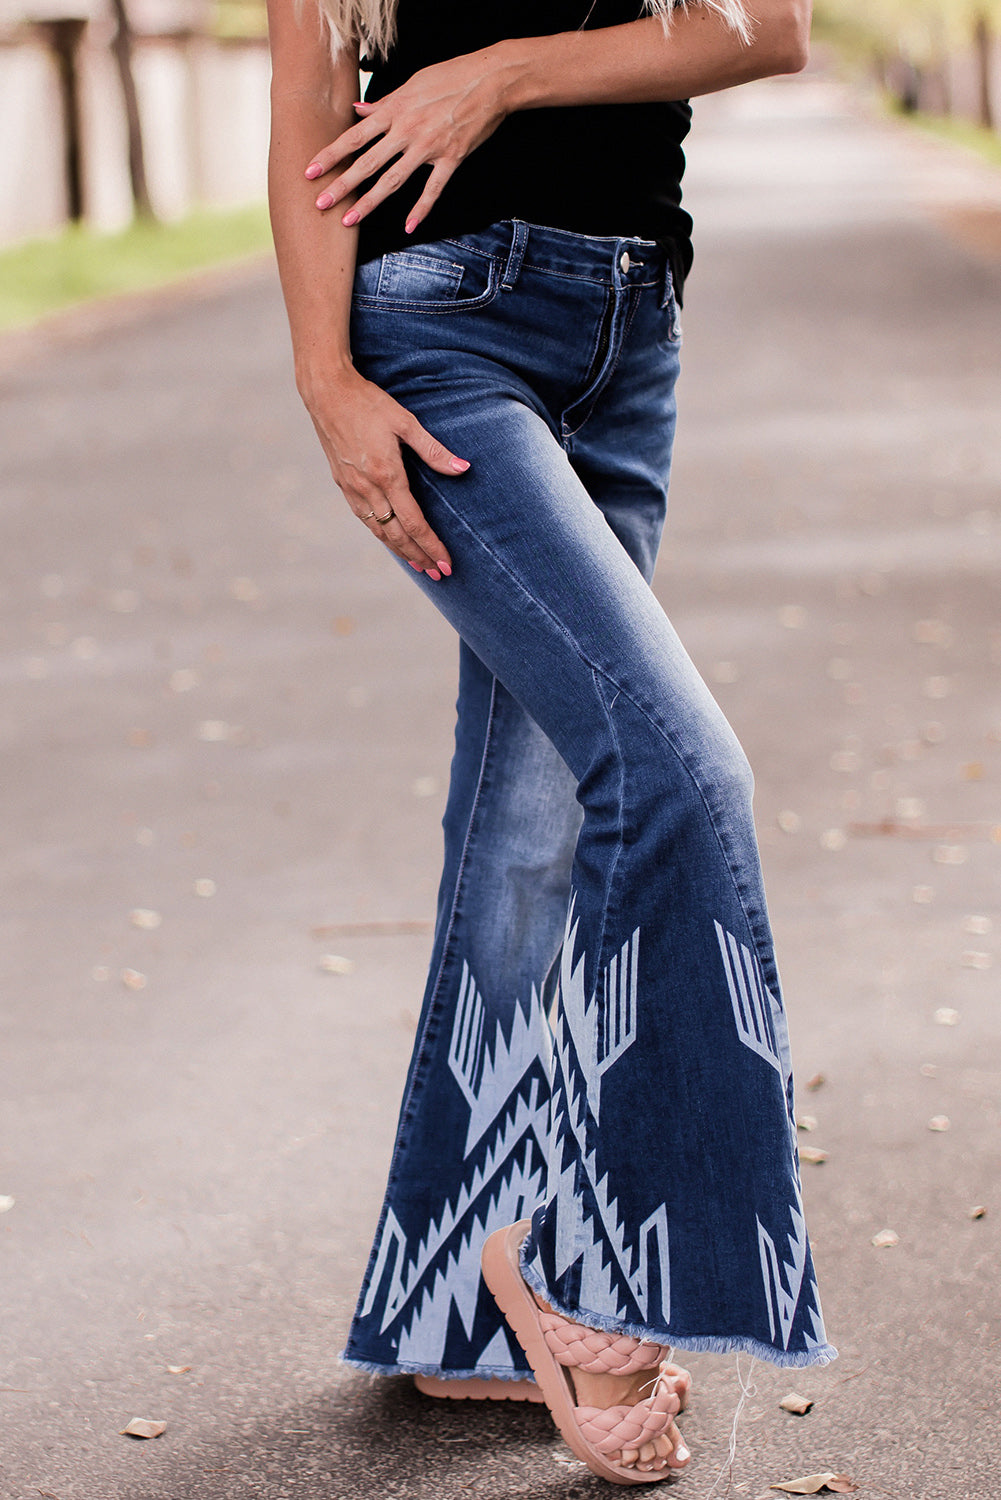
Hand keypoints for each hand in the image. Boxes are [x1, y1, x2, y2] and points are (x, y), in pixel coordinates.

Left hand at [304, 45, 512, 232]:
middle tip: (320, 203)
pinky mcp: (451, 158)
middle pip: (367, 162)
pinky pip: (433, 189)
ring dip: (369, 202)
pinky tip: (408, 227)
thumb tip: (360, 110)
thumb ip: (385, 102)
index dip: (330, 155)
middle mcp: (407, 130)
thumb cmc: (451, 76)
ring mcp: (429, 147)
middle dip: (341, 184)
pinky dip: (421, 209)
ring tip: (349, 220)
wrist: (490, 80)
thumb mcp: (413, 83)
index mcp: (395, 110)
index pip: (354, 137)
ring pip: (392, 180)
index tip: (309, 171)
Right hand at [304, 365, 465, 578]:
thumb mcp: (406, 422)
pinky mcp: (342, 483)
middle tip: (438, 575)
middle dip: (419, 557)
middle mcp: (368, 487)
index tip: (446, 563)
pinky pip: (365, 518)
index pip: (414, 522)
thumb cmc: (368, 402)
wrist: (326, 393)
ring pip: (378, 531)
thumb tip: (463, 468)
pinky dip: (381, 534)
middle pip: (397, 535)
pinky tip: (390, 539)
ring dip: (400, 551)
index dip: (432, 546)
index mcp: (387, 474)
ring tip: (418, 564)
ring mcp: (352, 488)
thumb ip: (434, 450)